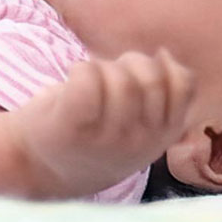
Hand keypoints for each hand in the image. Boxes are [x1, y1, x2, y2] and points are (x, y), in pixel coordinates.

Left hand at [12, 49, 196, 197]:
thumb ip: (162, 95)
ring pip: (121, 78)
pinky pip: (88, 78)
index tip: (138, 77)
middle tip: (108, 78)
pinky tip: (70, 83)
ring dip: (101, 68)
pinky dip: (78, 69)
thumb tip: (167, 56)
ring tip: (88, 83)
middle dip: (129, 63)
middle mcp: (141, 142)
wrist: (37, 165)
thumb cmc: (94, 132)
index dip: (161, 67)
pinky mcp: (74, 127)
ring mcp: (109, 138)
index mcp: (163, 137)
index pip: (184, 84)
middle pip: (151, 76)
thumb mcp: (140, 123)